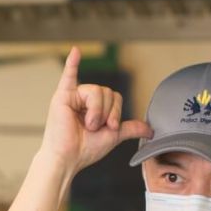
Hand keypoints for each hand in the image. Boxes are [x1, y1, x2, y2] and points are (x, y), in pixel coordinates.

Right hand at [38, 47, 152, 175]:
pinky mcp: (62, 96)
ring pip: (97, 90)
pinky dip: (72, 62)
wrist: (68, 159)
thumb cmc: (84, 150)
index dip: (115, 111)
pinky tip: (76, 51)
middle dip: (106, 112)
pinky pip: (69, 75)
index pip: (114, 97)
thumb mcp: (113, 136)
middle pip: (107, 91)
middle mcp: (83, 100)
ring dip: (96, 111)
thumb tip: (148, 130)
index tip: (109, 127)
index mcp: (94, 107)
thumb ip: (130, 128)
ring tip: (86, 124)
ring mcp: (72, 96)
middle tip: (94, 127)